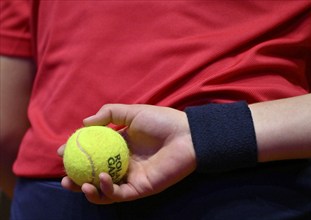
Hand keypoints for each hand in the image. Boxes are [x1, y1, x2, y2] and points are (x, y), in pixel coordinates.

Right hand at [57, 104, 195, 203]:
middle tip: (64, 177)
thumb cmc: (162, 121)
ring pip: (105, 190)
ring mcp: (131, 177)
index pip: (93, 153)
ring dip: (87, 190)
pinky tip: (100, 179)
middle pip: (95, 175)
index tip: (61, 151)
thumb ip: (108, 113)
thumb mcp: (132, 112)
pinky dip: (107, 190)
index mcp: (120, 146)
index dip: (76, 153)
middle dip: (77, 179)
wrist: (186, 135)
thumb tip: (84, 122)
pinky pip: (119, 194)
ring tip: (76, 183)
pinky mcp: (141, 188)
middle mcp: (123, 163)